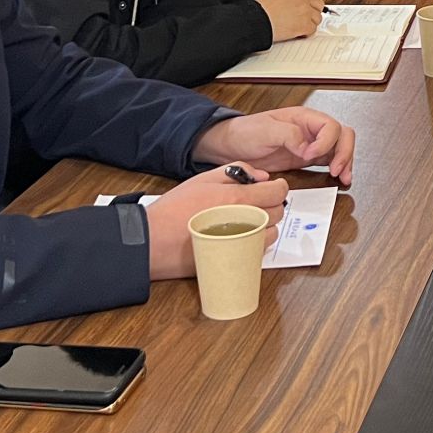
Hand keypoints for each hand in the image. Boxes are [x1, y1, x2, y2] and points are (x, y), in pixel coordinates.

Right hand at [143, 167, 289, 280]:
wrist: (154, 240)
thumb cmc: (174, 210)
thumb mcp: (202, 179)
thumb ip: (236, 171)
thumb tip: (261, 176)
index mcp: (237, 199)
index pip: (277, 192)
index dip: (277, 187)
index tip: (272, 187)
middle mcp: (244, 222)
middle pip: (277, 212)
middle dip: (270, 204)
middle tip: (255, 201)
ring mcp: (241, 244)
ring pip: (271, 233)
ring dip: (265, 224)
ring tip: (246, 219)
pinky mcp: (234, 261)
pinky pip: (258, 250)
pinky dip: (256, 241)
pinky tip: (241, 235)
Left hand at [194, 106, 356, 183]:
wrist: (231, 146)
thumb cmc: (245, 132)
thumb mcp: (265, 130)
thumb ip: (289, 135)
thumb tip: (308, 147)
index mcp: (304, 118)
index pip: (330, 126)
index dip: (325, 142)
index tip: (310, 156)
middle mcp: (311, 130)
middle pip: (342, 135)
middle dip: (344, 152)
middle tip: (338, 170)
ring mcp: (310, 144)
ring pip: (340, 148)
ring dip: (345, 161)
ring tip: (344, 177)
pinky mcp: (306, 158)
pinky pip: (329, 160)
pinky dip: (337, 168)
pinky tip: (338, 178)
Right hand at [254, 0, 324, 41]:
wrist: (256, 19)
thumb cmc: (258, 7)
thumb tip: (289, 0)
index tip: (311, 1)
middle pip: (318, 3)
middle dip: (313, 10)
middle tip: (307, 16)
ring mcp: (305, 10)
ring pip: (317, 17)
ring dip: (311, 22)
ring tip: (300, 25)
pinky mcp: (304, 24)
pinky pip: (312, 29)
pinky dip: (307, 33)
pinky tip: (299, 33)